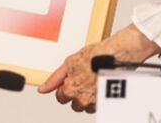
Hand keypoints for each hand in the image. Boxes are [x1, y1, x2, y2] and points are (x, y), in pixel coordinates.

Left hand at [38, 24, 159, 112]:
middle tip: (83, 80)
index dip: (65, 88)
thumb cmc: (96, 55)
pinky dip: (98, 98)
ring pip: (86, 106)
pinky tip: (100, 85)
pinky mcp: (106, 102)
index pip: (61, 97)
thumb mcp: (70, 62)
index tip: (71, 81)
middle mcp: (82, 98)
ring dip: (87, 97)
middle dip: (76, 94)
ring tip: (93, 81)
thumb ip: (55, 78)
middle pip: (74, 104)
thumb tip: (43, 89)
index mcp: (71, 89)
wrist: (117, 54)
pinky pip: (97, 105)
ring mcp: (95, 102)